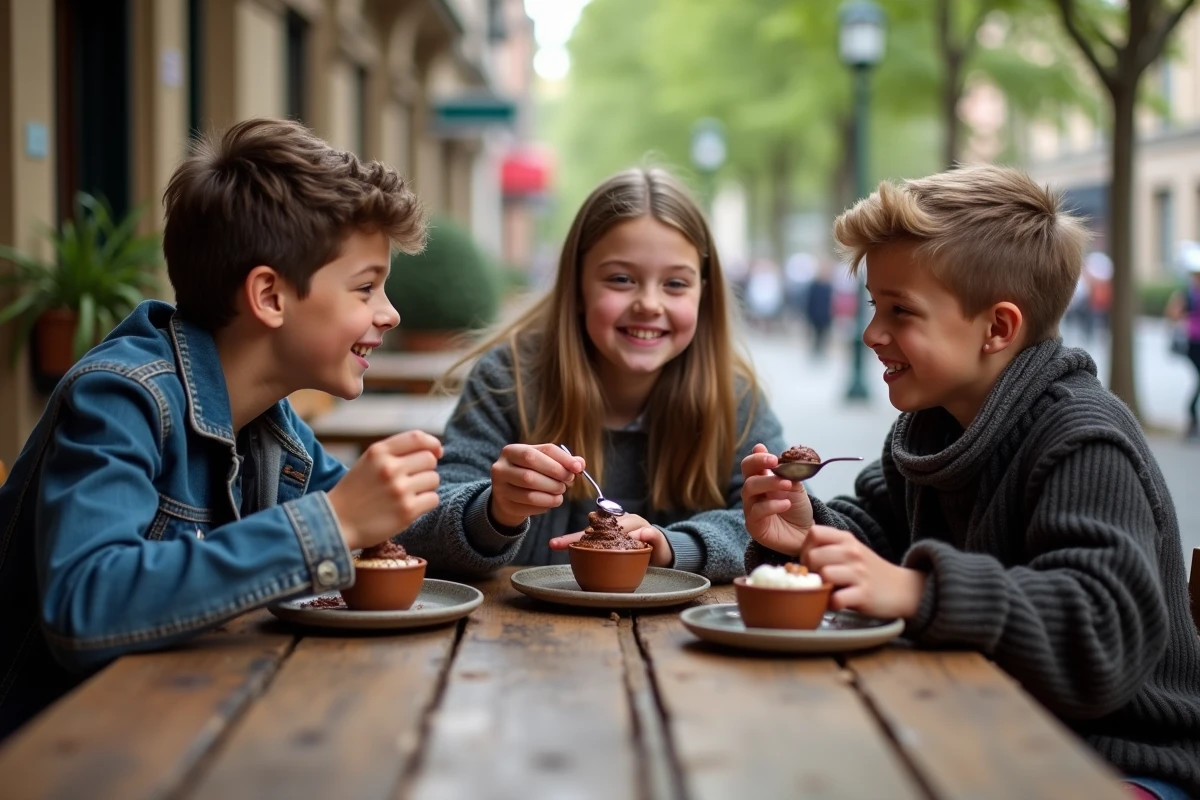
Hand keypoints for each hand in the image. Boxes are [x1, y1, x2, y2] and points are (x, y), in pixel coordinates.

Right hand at [328, 430, 443, 550]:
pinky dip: (426, 503)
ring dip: (426, 487)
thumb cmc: (356, 492)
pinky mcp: (406, 511)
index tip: (437, 451)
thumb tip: (436, 450)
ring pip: (434, 479)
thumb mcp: (368, 462)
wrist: (337, 523)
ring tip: (409, 494)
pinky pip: (433, 499)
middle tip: (413, 480)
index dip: (432, 443)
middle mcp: (389, 468)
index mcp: (378, 452)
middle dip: (426, 469)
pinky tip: (410, 506)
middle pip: (429, 459)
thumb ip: (395, 452)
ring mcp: (399, 490)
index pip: (418, 438)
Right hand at [489, 443, 582, 528]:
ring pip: (530, 494)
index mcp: (511, 451)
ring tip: (560, 492)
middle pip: (532, 474)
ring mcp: (500, 488)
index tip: (578, 468)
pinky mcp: (505, 505)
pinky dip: (545, 505)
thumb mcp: (543, 461)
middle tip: (568, 482)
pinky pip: (529, 507)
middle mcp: (501, 468)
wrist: (509, 494)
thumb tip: (580, 464)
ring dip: (552, 494)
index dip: (563, 460)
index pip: (541, 451)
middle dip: (556, 479)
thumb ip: (562, 461)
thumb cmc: (530, 472)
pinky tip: (551, 501)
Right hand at [549, 513, 673, 566]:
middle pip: (596, 528)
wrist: (660, 551)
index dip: (605, 536)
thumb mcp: (662, 546)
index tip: (593, 542)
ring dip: (572, 539)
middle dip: (579, 536)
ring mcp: (609, 530)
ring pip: (589, 533)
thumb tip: (643, 531)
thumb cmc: (660, 549)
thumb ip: (654, 537)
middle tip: (560, 543)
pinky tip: (559, 546)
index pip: (615, 527)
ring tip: (555, 544)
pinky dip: (574, 543)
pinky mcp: (604, 539)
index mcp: (632, 521)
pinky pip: (588, 541)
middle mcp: (618, 522)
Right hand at [740, 443, 813, 555]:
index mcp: (761, 481)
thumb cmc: (798, 509)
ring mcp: (751, 509)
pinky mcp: (754, 526)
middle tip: (776, 463)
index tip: (772, 457)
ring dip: (768, 483)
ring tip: (788, 485)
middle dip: (760, 466)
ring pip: (749, 491)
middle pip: (747, 476)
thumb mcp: (795, 486)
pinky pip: (757, 512)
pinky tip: (786, 504)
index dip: (757, 458)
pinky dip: (772, 505)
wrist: (807, 534)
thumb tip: (775, 453)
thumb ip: (785, 472)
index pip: (750, 465)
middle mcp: (753, 494)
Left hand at [800, 525, 925, 619]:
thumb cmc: (869, 571)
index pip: (814, 533)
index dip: (806, 548)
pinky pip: (836, 599)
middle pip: (813, 556)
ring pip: (824, 575)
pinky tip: (837, 603)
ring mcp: (859, 573)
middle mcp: (853, 552)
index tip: (812, 562)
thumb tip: (799, 560)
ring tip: (827, 591)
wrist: (902, 589)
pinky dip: (832, 604)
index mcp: (847, 539)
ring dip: (821, 587)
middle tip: (818, 580)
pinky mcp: (864, 594)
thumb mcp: (852, 551)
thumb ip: (828, 548)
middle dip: (810, 571)